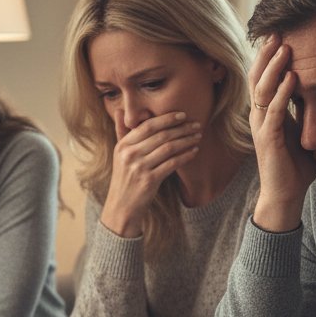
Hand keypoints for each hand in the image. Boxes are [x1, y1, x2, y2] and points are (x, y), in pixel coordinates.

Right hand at [100, 112, 201, 236]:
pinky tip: (194, 152)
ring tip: (197, 137)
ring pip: (169, 148)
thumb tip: (118, 109)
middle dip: (182, 128)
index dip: (167, 118)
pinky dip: (185, 156)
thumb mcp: (118, 155)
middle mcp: (130, 155)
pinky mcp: (149, 180)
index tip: (182, 115)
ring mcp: (139, 168)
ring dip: (186, 141)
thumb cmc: (124, 178)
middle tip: (196, 125)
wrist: (121, 206)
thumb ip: (120, 132)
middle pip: (161, 135)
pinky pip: (172, 163)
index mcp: (123, 146)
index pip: (148, 126)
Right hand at [248, 36, 315, 231]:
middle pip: (257, 79)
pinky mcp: (268, 141)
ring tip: (283, 47)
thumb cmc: (294, 165)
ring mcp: (261, 128)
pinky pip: (273, 112)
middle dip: (267, 55)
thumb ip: (305, 110)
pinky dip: (282, 94)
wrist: (285, 194)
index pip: (263, 79)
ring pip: (262, 91)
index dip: (268, 57)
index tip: (280, 34)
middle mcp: (259, 118)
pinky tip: (292, 78)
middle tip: (278, 31)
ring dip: (273, 68)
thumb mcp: (303, 130)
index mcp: (266, 114)